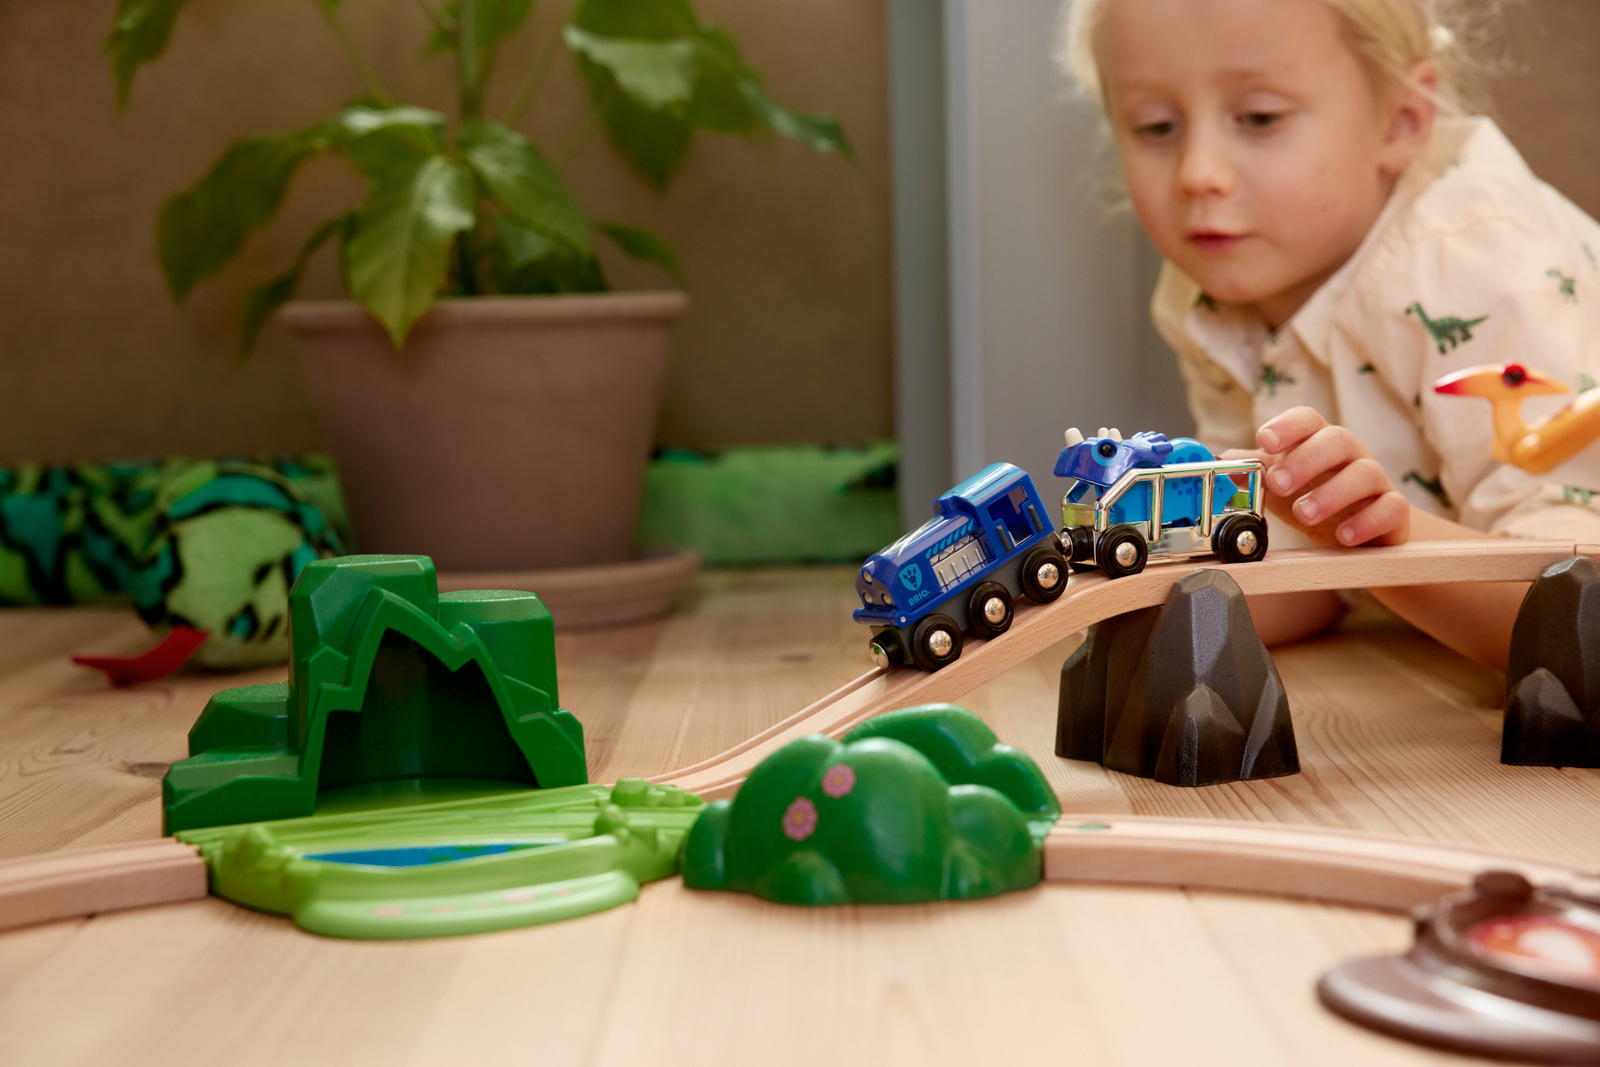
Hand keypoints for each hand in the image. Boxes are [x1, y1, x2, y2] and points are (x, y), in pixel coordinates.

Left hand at [1236, 407, 1410, 546]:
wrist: (1361, 534)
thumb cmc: (1315, 498)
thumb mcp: (1280, 486)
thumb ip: (1252, 472)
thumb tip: (1217, 460)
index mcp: (1318, 443)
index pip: (1308, 420)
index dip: (1287, 426)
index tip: (1265, 440)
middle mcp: (1350, 456)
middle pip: (1337, 439)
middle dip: (1306, 459)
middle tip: (1279, 483)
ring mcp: (1376, 482)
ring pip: (1365, 473)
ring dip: (1332, 493)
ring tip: (1303, 515)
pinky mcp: (1394, 511)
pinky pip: (1391, 508)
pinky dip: (1367, 521)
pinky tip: (1344, 537)